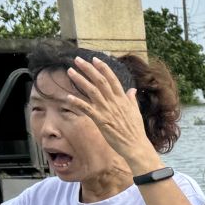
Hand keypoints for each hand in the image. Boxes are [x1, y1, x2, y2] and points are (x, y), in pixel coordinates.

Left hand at [65, 56, 160, 174]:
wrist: (135, 145)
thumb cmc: (135, 131)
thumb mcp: (136, 112)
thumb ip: (131, 99)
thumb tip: (132, 90)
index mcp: (122, 99)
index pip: (112, 79)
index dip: (103, 68)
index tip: (95, 59)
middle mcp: (114, 102)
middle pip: (100, 81)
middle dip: (88, 69)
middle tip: (77, 60)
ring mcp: (107, 110)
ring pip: (91, 91)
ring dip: (80, 80)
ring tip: (70, 71)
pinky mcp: (101, 120)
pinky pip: (86, 109)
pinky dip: (77, 102)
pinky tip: (68, 97)